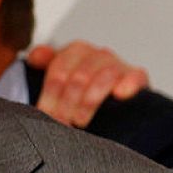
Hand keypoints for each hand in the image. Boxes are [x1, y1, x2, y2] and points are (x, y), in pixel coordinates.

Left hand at [26, 40, 147, 126]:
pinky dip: (127, 84)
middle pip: (78, 77)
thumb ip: (45, 62)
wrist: (115, 94)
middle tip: (61, 123)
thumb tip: (33, 58)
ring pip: (102, 78)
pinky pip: (135, 76)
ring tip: (79, 121)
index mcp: (76, 50)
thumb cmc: (82, 87)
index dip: (50, 95)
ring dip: (88, 102)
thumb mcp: (60, 73)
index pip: (58, 71)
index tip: (45, 114)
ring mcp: (118, 64)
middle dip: (66, 103)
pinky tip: (120, 95)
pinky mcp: (138, 76)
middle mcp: (97, 54)